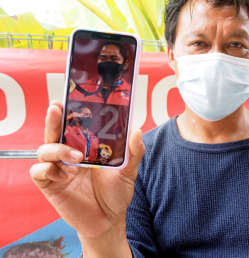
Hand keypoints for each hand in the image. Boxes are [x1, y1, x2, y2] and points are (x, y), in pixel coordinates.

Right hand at [30, 101, 144, 240]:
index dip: (67, 114)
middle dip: (53, 120)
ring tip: (76, 158)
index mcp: (85, 148)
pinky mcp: (51, 186)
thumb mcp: (128, 172)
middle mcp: (69, 156)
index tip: (65, 100)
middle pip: (54, 133)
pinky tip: (64, 176)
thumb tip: (137, 130)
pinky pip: (39, 172)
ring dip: (57, 149)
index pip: (72, 127)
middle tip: (56, 109)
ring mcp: (59, 170)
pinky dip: (47, 170)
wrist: (109, 220)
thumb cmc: (116, 194)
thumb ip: (133, 152)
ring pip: (44, 150)